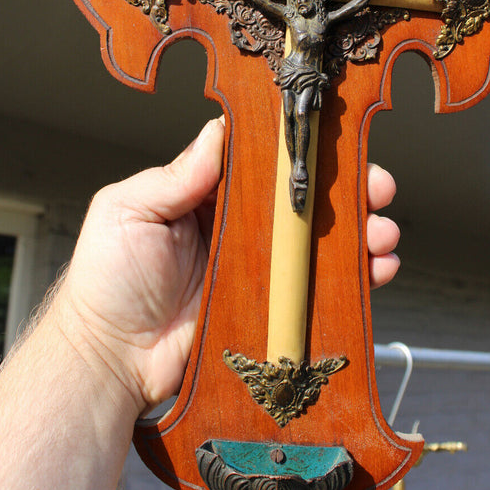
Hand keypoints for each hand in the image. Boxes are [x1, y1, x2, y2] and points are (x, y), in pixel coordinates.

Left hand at [56, 118, 399, 414]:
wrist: (109, 360)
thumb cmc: (107, 281)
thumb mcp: (129, 211)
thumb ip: (176, 175)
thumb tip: (220, 130)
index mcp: (208, 197)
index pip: (263, 165)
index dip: (300, 153)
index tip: (333, 143)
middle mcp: (241, 229)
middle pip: (303, 202)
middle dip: (347, 191)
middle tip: (377, 187)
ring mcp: (259, 271)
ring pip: (321, 244)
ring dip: (361, 233)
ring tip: (381, 231)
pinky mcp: (271, 310)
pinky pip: (319, 291)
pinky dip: (355, 279)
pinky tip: (377, 269)